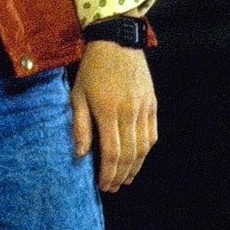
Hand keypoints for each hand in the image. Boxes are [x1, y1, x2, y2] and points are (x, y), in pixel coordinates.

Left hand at [69, 40, 156, 191]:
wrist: (117, 41)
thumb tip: (80, 154)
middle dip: (121, 175)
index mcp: (107, 111)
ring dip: (135, 167)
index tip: (103, 186)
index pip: (111, 152)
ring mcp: (144, 108)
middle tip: (113, 187)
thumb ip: (79, 125)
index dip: (108, 173)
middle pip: (129, 154)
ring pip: (143, 147)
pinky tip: (137, 159)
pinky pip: (152, 133)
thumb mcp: (77, 95)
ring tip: (126, 179)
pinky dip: (145, 150)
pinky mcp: (152, 103)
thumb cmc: (92, 69)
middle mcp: (129, 112)